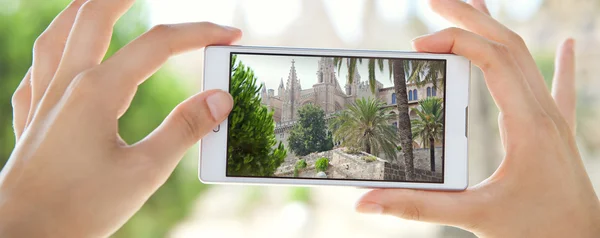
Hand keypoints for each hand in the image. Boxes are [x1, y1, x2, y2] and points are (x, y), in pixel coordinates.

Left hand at [1, 0, 240, 236]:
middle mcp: (66, 83)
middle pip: (95, 15)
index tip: (230, 36)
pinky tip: (63, 57)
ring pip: (58, 32)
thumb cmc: (79, 208)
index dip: (199, 35)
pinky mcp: (30, 118)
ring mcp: (43, 98)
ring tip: (108, 4)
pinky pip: (37, 69)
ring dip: (86, 9)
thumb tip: (219, 99)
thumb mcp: (145, 172)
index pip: (157, 45)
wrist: (23, 235)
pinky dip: (54, 51)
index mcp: (97, 91)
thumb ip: (185, 129)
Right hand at [356, 0, 599, 236]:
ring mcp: (554, 120)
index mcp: (526, 124)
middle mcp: (543, 113)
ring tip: (474, 4)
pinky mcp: (558, 132)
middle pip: (507, 46)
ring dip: (498, 29)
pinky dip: (564, 61)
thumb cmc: (537, 232)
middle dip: (470, 17)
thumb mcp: (474, 217)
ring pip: (528, 59)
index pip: (491, 60)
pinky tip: (571, 43)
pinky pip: (562, 87)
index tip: (419, 43)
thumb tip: (366, 202)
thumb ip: (417, 206)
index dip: (455, 41)